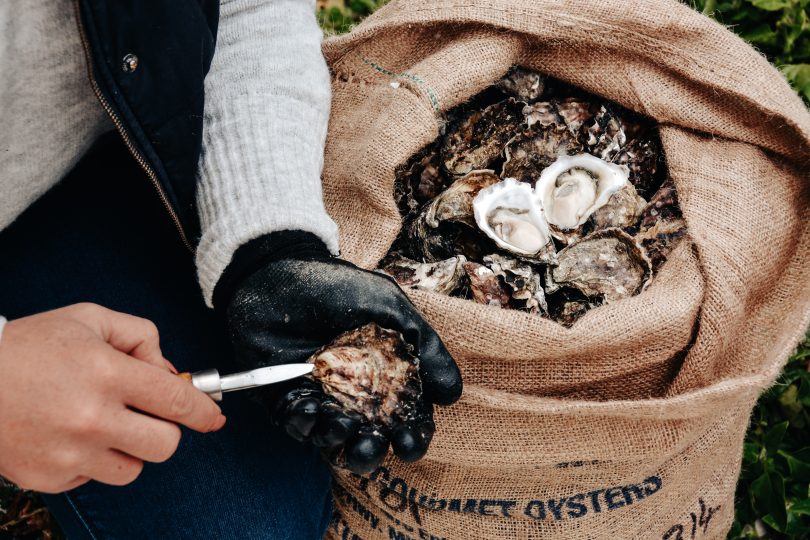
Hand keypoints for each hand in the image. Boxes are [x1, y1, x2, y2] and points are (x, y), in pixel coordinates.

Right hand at [0, 304, 225, 492]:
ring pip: (134, 468)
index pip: (178, 402)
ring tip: (102, 421)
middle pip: (165, 444)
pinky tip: (70, 434)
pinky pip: (95, 477)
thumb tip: (170, 371)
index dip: (204, 411)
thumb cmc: (27, 347)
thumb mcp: (90, 319)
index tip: (213, 416)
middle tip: (145, 412)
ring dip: (130, 447)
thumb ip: (141, 336)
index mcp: (107, 374)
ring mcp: (70, 453)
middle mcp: (92, 418)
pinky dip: (93, 459)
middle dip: (166, 428)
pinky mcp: (50, 477)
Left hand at [216, 232, 461, 473]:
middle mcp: (356, 393)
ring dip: (339, 441)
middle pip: (371, 437)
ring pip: (334, 439)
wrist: (280, 270)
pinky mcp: (286, 398)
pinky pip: (297, 424)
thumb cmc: (338, 287)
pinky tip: (309, 406)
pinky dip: (304, 423)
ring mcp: (321, 397)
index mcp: (387, 375)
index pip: (406, 416)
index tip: (409, 441)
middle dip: (373, 450)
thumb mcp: (390, 308)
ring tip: (341, 425)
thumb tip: (453, 394)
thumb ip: (425, 347)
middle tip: (373, 444)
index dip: (413, 434)